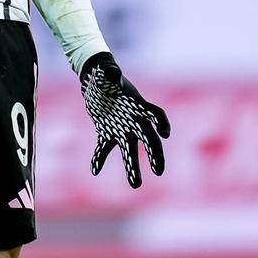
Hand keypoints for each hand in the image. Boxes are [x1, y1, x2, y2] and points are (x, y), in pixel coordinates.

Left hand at [80, 52, 169, 188]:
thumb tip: (113, 73)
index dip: (161, 123)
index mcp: (137, 105)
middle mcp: (133, 120)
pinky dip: (98, 158)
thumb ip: (110, 74)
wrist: (95, 81)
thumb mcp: (106, 73)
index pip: (154, 114)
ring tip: (135, 185)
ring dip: (132, 166)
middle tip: (158, 171)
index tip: (164, 133)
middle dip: (154, 155)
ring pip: (129, 150)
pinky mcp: (106, 133)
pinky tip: (93, 170)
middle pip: (148, 139)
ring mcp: (121, 129)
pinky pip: (104, 148)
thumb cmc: (105, 75)